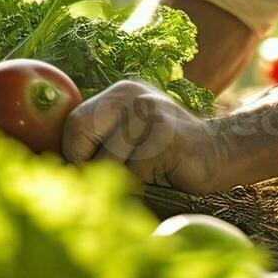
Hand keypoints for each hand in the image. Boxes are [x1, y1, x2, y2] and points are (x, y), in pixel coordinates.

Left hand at [60, 80, 228, 192]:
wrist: (220, 152)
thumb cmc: (167, 154)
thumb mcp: (130, 136)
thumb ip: (100, 139)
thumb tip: (57, 166)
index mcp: (120, 92)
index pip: (74, 122)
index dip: (76, 152)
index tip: (91, 168)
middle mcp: (132, 96)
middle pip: (82, 135)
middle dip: (91, 164)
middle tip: (115, 177)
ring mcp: (149, 113)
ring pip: (108, 161)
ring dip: (124, 179)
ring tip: (149, 173)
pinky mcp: (165, 137)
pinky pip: (134, 174)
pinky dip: (145, 184)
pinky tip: (164, 175)